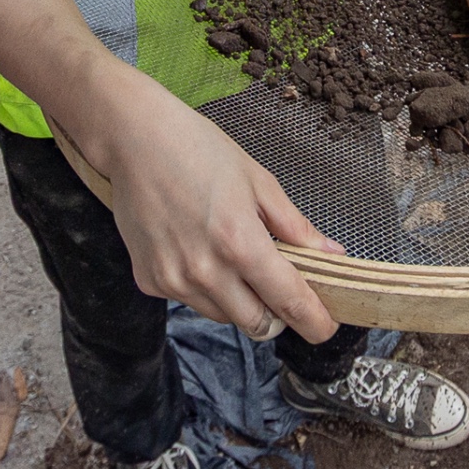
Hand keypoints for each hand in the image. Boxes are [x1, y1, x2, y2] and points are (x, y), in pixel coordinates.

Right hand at [84, 69, 344, 341]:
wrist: (135, 140)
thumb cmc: (199, 150)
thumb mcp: (259, 182)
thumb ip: (296, 227)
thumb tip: (333, 254)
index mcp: (240, 243)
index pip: (289, 303)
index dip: (314, 322)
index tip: (325, 327)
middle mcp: (206, 271)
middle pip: (257, 325)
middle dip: (277, 315)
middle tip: (280, 289)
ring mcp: (173, 280)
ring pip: (223, 316)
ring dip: (239, 300)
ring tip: (231, 256)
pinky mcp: (150, 281)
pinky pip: (191, 301)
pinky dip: (204, 288)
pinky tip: (196, 249)